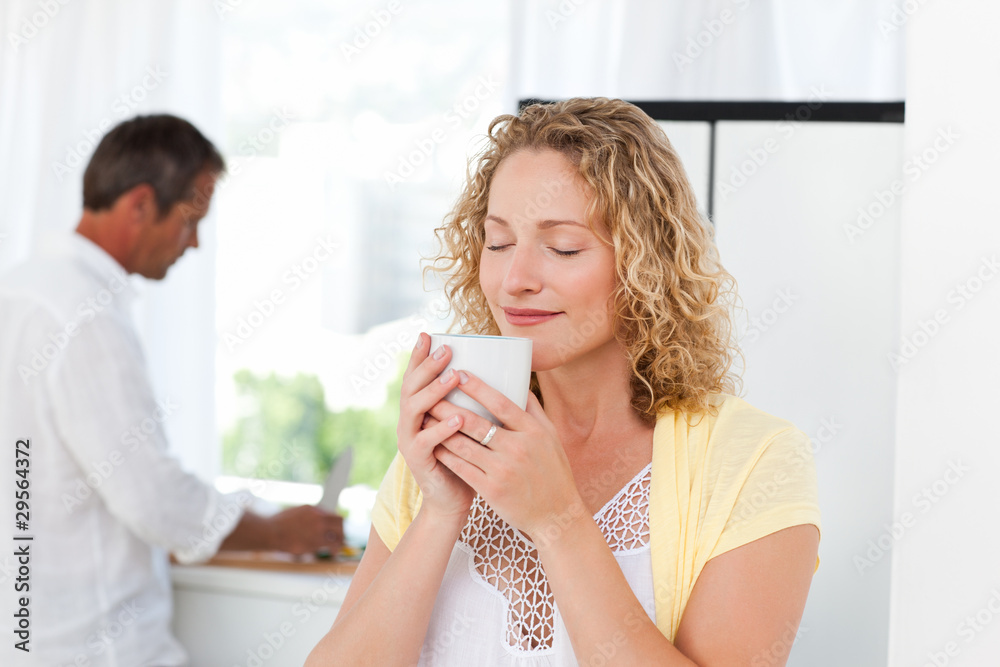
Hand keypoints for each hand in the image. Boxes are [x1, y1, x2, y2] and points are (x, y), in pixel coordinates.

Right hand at [268, 505, 343, 554]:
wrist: (271, 531)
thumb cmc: (280, 523)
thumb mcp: (297, 511)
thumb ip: (311, 514)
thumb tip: (321, 519)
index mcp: (314, 510)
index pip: (334, 516)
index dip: (338, 524)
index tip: (338, 530)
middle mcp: (318, 518)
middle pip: (340, 524)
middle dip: (341, 532)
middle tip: (341, 539)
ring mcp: (317, 530)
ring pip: (337, 537)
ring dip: (339, 543)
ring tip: (337, 548)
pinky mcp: (313, 543)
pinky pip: (328, 546)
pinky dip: (332, 550)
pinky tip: (332, 553)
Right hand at [396, 333, 474, 523]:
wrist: (453, 499)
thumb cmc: (465, 457)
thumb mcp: (466, 424)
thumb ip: (471, 402)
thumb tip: (496, 372)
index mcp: (419, 409)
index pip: (415, 376)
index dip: (418, 356)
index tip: (427, 334)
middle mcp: (409, 421)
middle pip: (411, 387)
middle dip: (428, 366)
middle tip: (446, 350)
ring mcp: (410, 440)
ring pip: (415, 409)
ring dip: (435, 391)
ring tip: (454, 378)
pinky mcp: (418, 460)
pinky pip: (427, 440)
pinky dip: (443, 428)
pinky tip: (458, 417)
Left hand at [427, 372, 582, 537]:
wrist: (556, 515)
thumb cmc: (554, 472)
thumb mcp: (551, 437)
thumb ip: (534, 410)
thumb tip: (521, 383)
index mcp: (533, 432)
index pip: (502, 403)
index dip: (478, 387)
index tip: (459, 373)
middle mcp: (518, 448)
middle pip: (476, 423)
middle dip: (449, 406)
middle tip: (430, 393)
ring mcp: (503, 470)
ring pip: (464, 445)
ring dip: (441, 430)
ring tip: (426, 416)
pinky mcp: (491, 490)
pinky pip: (462, 468)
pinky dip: (446, 455)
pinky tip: (433, 445)